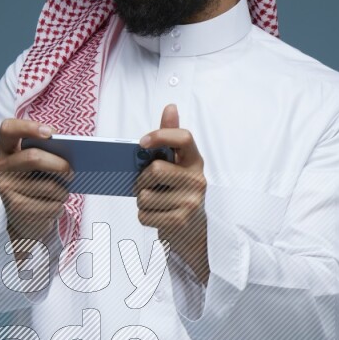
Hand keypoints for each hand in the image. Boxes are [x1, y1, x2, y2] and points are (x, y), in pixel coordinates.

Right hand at [0, 119, 72, 247]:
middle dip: (58, 163)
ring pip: (48, 185)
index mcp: (6, 150)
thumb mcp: (39, 167)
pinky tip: (53, 208)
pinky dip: (59, 206)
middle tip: (71, 170)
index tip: (51, 133)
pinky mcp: (16, 209)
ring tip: (62, 192)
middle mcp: (1, 168)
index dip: (28, 127)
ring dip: (63, 190)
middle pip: (32, 157)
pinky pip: (51, 205)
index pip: (8, 129)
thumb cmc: (37, 185)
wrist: (25, 220)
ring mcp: (6, 189)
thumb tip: (71, 155)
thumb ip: (48, 154)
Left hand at [134, 104, 208, 284]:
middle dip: (141, 179)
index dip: (161, 134)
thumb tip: (171, 107)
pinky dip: (144, 216)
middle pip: (155, 170)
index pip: (184, 138)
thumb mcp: (179, 166)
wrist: (195, 233)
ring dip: (141, 201)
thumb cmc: (180, 193)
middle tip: (144, 185)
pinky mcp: (180, 222)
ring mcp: (190, 203)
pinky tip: (157, 216)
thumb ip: (171, 139)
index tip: (143, 142)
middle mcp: (197, 180)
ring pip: (145, 196)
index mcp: (195, 162)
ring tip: (154, 202)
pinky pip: (144, 215)